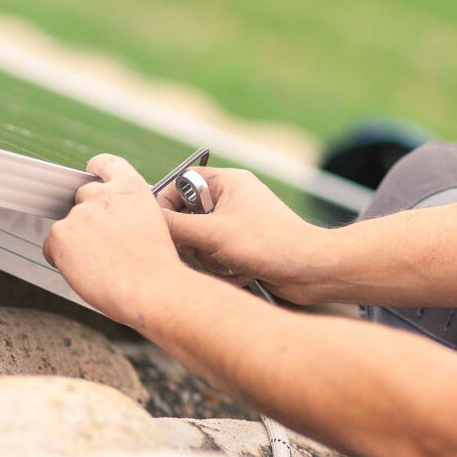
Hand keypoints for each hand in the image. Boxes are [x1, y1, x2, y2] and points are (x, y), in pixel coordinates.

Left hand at [44, 155, 189, 324]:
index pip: (105, 164)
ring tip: (101, 264)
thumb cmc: (156, 266)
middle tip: (103, 244)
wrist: (151, 288)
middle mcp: (102, 195)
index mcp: (130, 187)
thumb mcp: (152, 223)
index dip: (95, 169)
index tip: (91, 174)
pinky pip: (52, 248)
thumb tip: (115, 221)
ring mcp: (79, 214)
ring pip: (68, 226)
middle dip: (87, 217)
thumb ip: (129, 212)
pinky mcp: (60, 236)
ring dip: (77, 241)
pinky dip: (62, 260)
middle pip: (81, 197)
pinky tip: (85, 271)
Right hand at [157, 167, 328, 303]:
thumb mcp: (212, 234)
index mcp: (228, 182)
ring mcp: (239, 224)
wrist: (311, 271)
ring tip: (228, 265)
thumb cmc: (270, 243)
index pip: (180, 184)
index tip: (161, 227)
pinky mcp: (244, 247)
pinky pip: (216, 256)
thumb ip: (174, 227)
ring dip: (209, 259)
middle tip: (203, 250)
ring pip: (200, 241)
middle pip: (187, 217)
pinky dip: (223, 269)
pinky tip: (239, 274)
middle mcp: (233, 199)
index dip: (166, 206)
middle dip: (193, 241)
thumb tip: (145, 222)